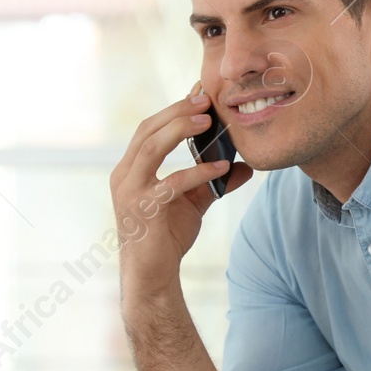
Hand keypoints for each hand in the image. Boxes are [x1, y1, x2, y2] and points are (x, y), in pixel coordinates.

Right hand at [109, 81, 255, 299]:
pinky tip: (221, 167)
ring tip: (208, 120)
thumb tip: (246, 167)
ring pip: (150, 148)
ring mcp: (129, 192)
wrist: (152, 277)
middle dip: (176, 111)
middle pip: (147, 130)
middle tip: (205, 99)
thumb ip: (213, 182)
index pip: (149, 128)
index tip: (200, 93)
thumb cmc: (167, 238)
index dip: (173, 109)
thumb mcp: (193, 203)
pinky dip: (196, 173)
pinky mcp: (142, 211)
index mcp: (131, 169)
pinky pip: (170, 184)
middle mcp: (124, 175)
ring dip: (179, 130)